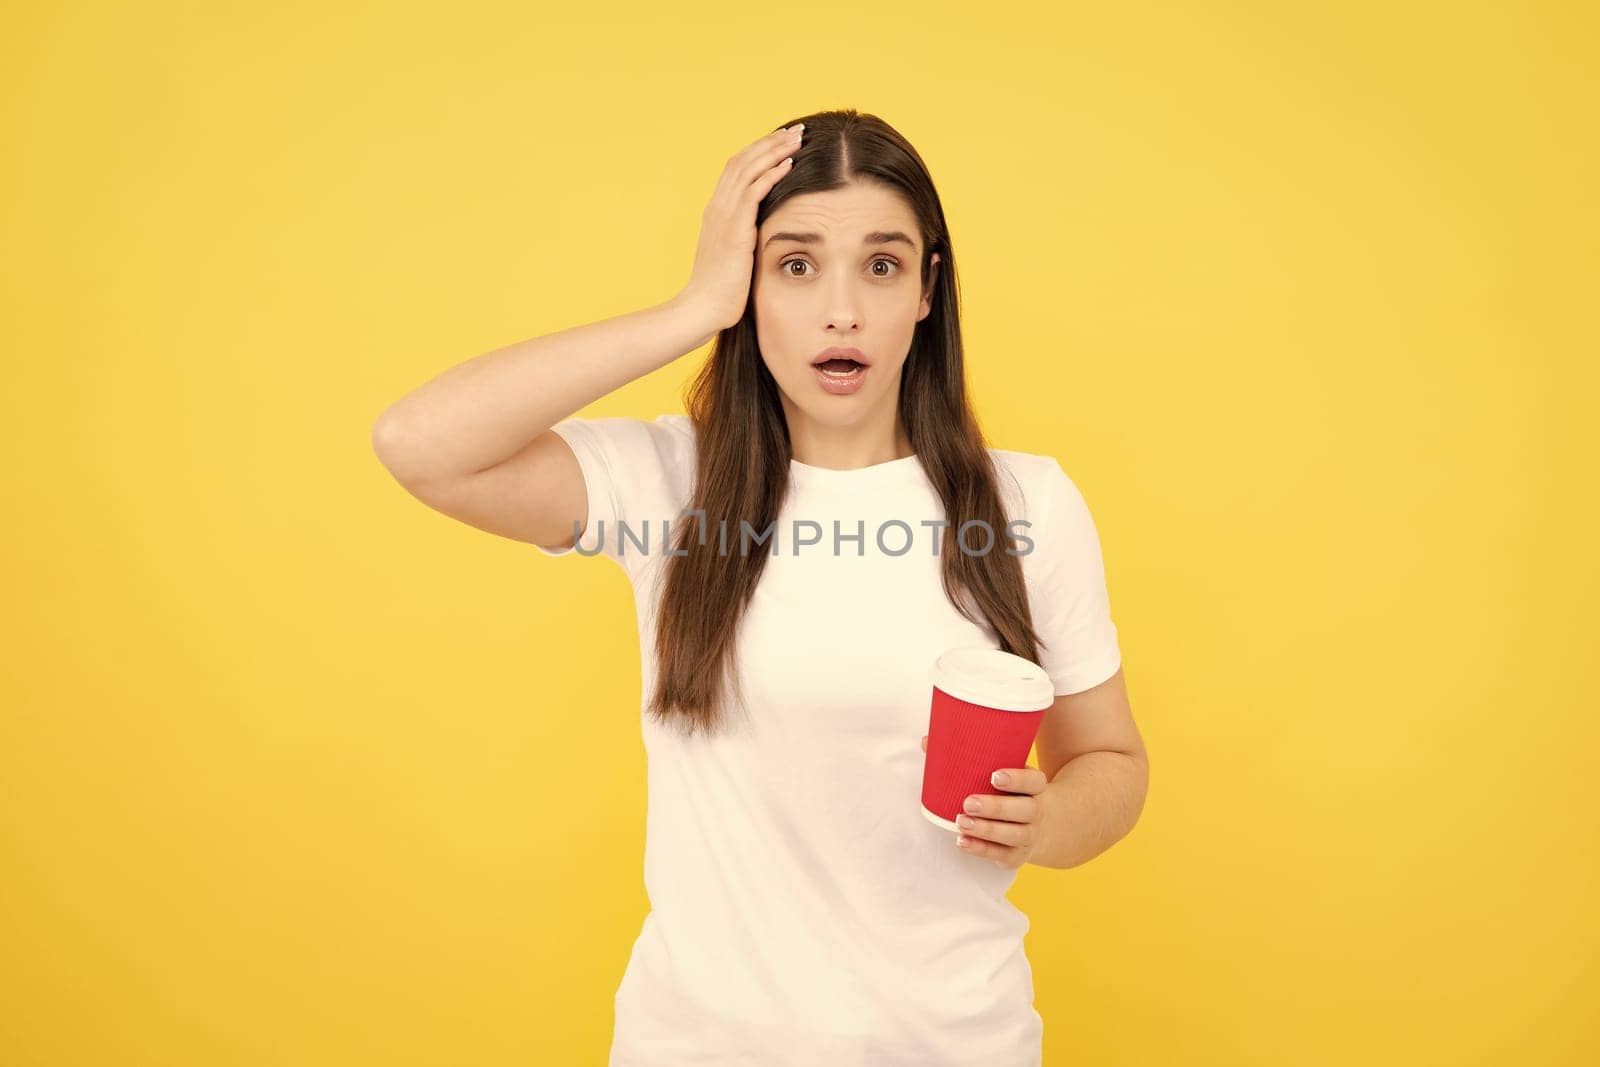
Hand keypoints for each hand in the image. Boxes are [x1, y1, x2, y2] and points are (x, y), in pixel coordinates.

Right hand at [677, 123, 804, 331]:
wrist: (702, 309)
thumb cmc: (720, 290)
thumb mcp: (733, 256)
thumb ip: (745, 238)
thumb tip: (763, 234)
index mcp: (716, 211)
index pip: (737, 169)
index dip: (760, 151)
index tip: (782, 142)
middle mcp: (718, 207)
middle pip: (743, 160)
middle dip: (771, 142)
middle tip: (796, 131)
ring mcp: (724, 216)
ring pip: (749, 169)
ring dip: (775, 151)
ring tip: (797, 138)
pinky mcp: (734, 229)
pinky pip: (754, 192)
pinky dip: (771, 174)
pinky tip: (789, 164)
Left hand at [920, 734, 1051, 869]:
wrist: (1046, 827)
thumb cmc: (1013, 792)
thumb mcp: (1005, 773)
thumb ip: (974, 757)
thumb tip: (927, 742)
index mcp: (1036, 787)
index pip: (1034, 781)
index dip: (1017, 779)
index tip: (994, 776)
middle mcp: (1037, 812)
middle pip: (1025, 810)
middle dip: (996, 807)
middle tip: (968, 802)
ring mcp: (1030, 835)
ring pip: (1014, 835)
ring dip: (986, 830)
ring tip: (961, 822)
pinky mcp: (1017, 855)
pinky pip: (1002, 854)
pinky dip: (982, 849)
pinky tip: (963, 841)